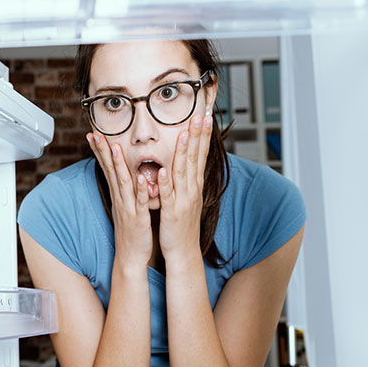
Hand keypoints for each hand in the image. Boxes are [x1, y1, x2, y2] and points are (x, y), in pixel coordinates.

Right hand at [87, 131, 152, 269]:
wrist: (131, 258)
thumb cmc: (132, 232)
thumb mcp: (126, 207)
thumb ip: (126, 191)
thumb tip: (124, 176)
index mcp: (118, 195)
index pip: (107, 168)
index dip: (100, 151)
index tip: (93, 134)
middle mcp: (120, 199)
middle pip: (110, 171)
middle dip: (103, 152)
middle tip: (95, 134)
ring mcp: (128, 209)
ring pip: (122, 183)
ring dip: (118, 165)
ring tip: (115, 147)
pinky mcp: (139, 220)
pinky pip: (140, 204)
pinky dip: (141, 192)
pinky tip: (142, 181)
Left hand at [157, 111, 211, 262]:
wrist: (183, 251)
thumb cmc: (181, 225)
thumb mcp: (186, 197)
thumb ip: (186, 179)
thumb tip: (187, 163)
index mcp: (194, 185)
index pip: (200, 154)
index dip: (203, 135)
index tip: (205, 115)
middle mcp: (191, 190)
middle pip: (195, 158)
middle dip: (198, 135)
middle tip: (200, 115)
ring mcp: (182, 201)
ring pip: (182, 172)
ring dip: (183, 152)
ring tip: (184, 133)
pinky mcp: (171, 213)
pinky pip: (167, 196)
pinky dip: (164, 184)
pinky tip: (162, 171)